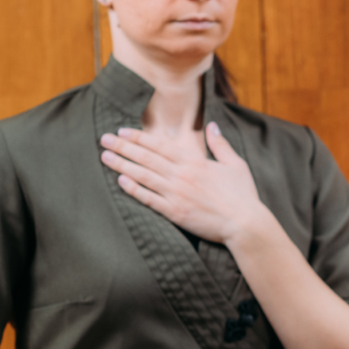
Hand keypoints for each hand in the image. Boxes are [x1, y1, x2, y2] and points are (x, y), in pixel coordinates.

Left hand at [100, 123, 265, 243]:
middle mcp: (182, 175)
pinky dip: (134, 189)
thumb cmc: (243, 195)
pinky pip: (149, 199)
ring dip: (122, 165)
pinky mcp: (175, 212)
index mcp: (196, 162)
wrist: (245, 223)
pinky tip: (120, 181)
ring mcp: (177, 194)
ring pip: (143, 176)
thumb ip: (221, 144)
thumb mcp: (236, 164)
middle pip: (146, 158)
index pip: (160, 146)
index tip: (122, 132)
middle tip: (103, 139)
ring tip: (105, 157)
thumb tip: (212, 125)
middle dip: (123, 147)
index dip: (139, 138)